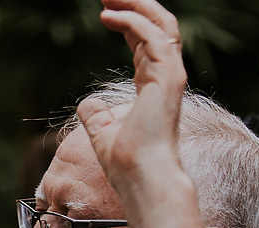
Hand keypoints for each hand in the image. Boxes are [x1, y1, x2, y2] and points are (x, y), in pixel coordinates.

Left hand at [77, 0, 187, 186]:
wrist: (141, 178)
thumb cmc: (126, 164)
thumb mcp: (102, 134)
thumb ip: (97, 116)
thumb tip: (88, 105)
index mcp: (154, 88)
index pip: (145, 44)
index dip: (128, 24)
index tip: (105, 12)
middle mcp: (166, 78)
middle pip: (157, 27)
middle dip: (134, 5)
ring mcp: (170, 76)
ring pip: (162, 25)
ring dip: (136, 5)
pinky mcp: (168, 78)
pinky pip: (154, 37)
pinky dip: (133, 21)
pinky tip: (109, 16)